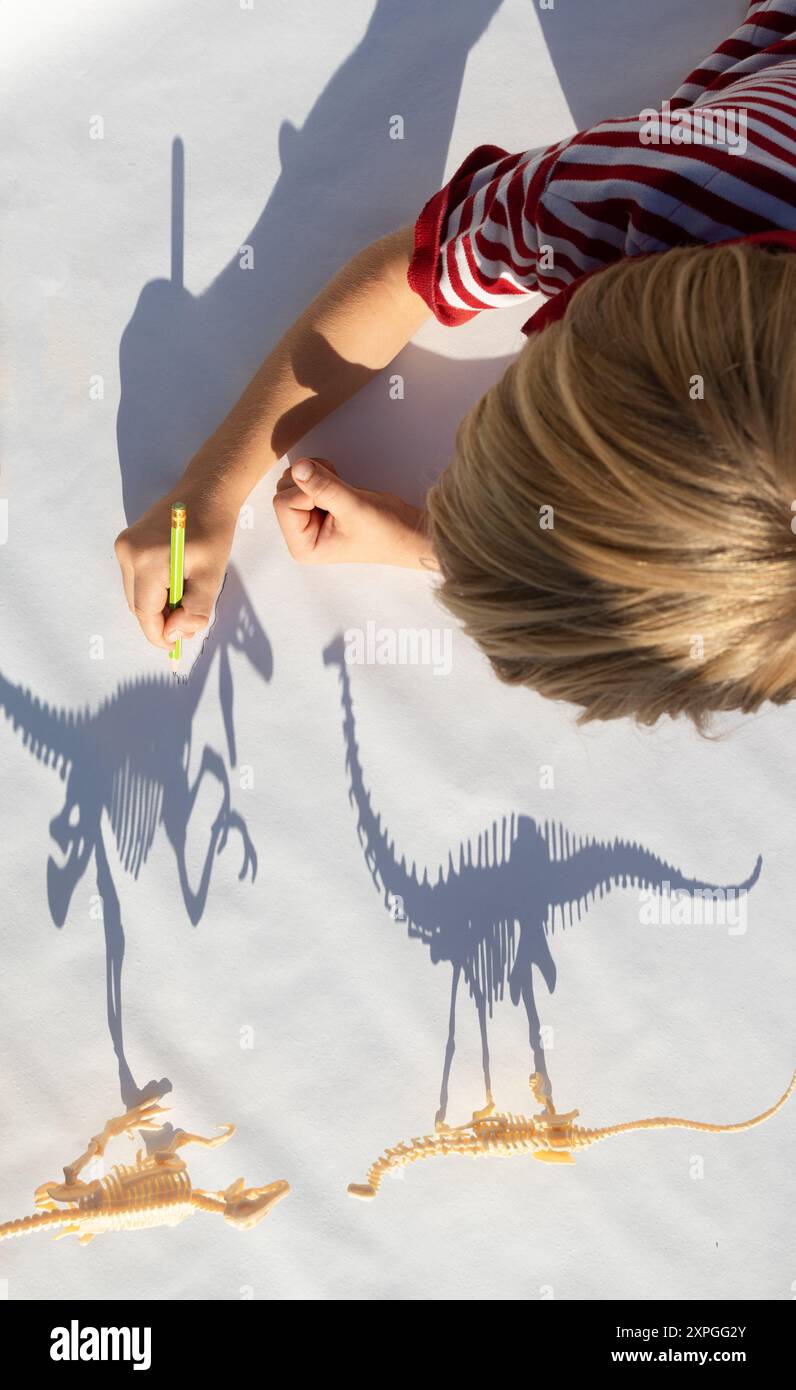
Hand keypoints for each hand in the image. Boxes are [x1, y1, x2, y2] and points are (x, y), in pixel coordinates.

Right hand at [114, 480, 238, 648]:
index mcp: (147, 561)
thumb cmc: (213, 532)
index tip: (176, 645)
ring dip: (157, 605)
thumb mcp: (212, 576)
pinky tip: (175, 583)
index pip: (145, 613)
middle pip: (137, 605)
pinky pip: (135, 579)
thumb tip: (174, 636)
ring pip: (135, 594)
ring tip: (185, 599)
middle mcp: (127, 553)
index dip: (159, 635)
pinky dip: (153, 589)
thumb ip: (194, 610)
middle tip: (188, 623)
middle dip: (160, 621)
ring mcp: (123, 547)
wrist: (205, 492)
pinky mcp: (125, 543)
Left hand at [273, 457, 436, 568]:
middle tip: (339, 492)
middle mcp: (299, 534)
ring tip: (342, 490)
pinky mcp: (316, 505)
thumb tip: (299, 466)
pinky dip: (321, 472)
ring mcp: (306, 519)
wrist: (407, 531)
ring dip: (317, 474)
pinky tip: (340, 485)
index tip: (335, 499)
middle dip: (310, 481)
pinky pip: (304, 477)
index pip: (282, 504)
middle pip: (283, 490)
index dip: (305, 492)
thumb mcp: (353, 507)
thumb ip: (323, 487)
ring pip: (293, 480)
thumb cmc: (384, 531)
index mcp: (303, 546)